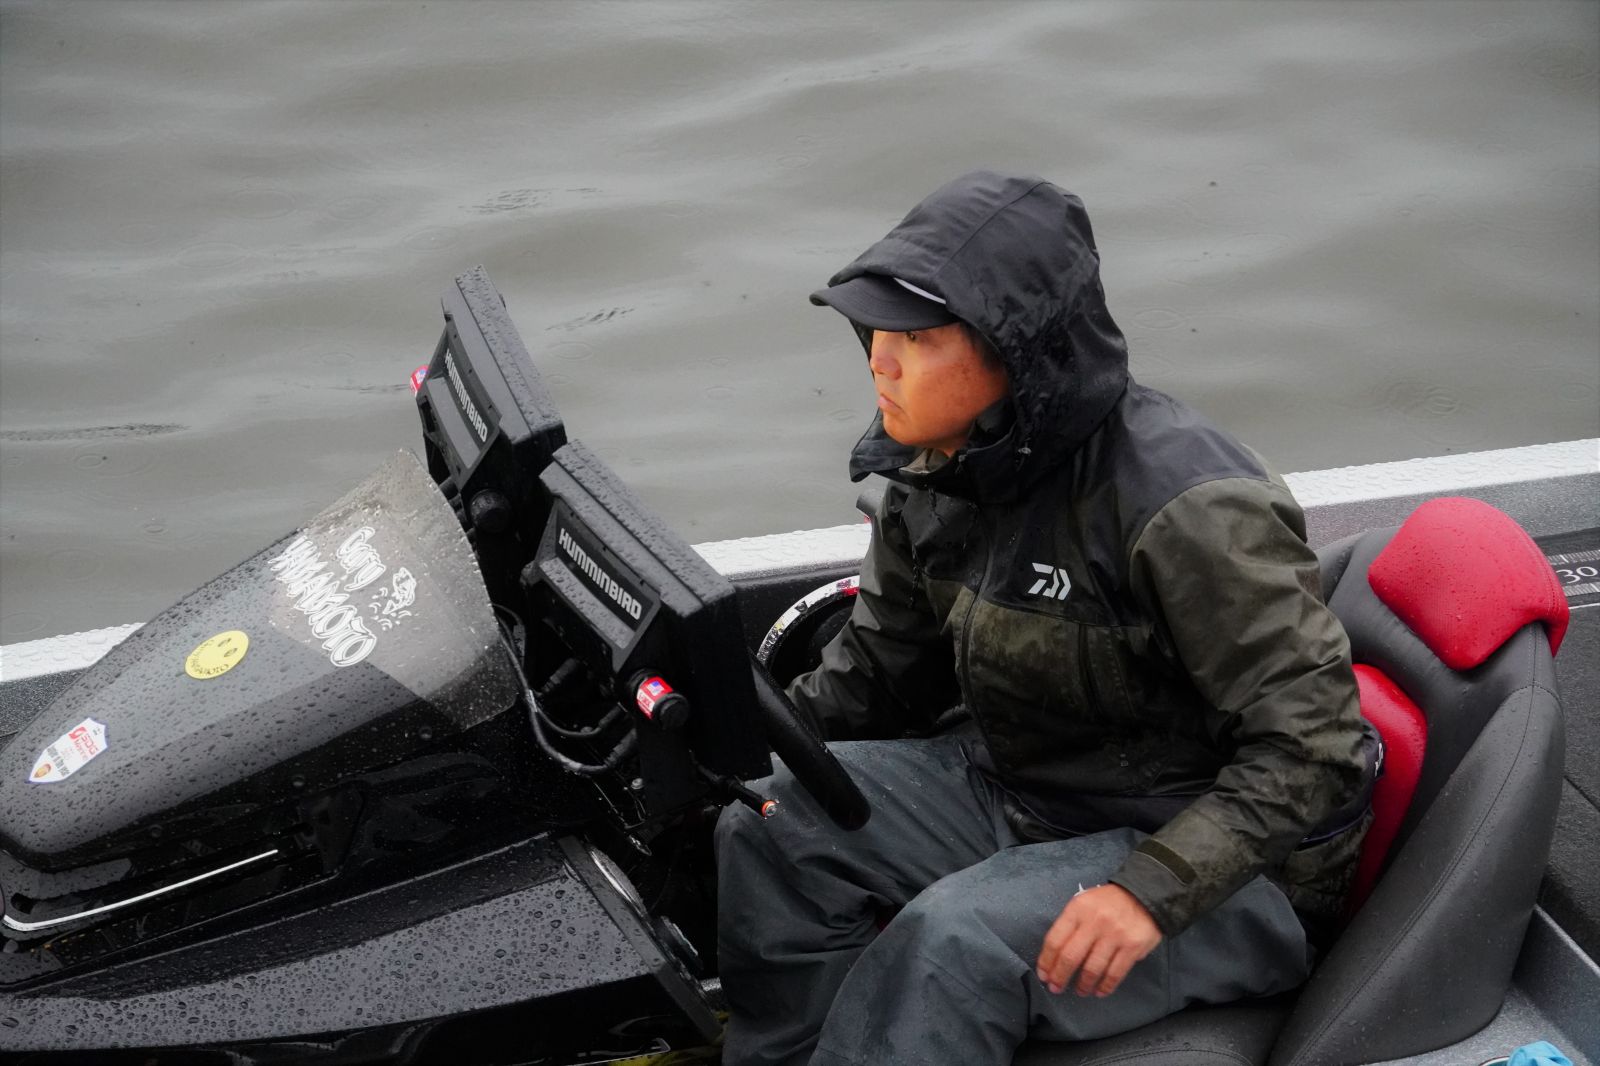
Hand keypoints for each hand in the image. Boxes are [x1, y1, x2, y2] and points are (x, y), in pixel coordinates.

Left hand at [1035, 883, 1161, 996]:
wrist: (1143, 894)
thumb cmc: (1107, 903)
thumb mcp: (1083, 903)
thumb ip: (1070, 925)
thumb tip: (1054, 956)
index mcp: (1077, 909)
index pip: (1055, 940)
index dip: (1046, 961)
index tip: (1043, 975)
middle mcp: (1094, 922)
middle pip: (1070, 957)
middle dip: (1060, 977)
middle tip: (1056, 988)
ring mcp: (1114, 935)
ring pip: (1092, 969)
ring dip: (1083, 985)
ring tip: (1080, 991)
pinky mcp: (1132, 947)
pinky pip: (1115, 973)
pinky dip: (1105, 986)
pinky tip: (1099, 991)